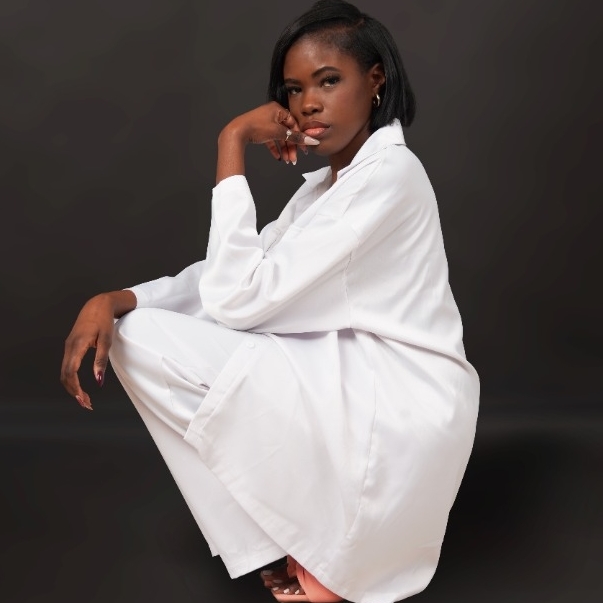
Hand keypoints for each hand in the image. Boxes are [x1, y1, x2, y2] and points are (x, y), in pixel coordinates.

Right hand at [60, 290, 135, 409]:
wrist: (97, 305)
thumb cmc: (104, 321)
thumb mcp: (107, 341)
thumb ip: (101, 361)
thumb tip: (99, 381)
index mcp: (77, 345)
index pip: (71, 371)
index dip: (76, 388)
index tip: (84, 400)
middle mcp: (69, 347)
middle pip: (65, 375)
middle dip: (74, 392)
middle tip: (87, 404)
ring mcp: (68, 347)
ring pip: (64, 372)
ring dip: (72, 387)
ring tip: (85, 399)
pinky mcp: (70, 347)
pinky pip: (67, 366)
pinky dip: (72, 379)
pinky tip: (81, 386)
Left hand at [216, 102, 318, 182]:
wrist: (236, 132)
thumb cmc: (256, 127)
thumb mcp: (278, 132)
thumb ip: (295, 137)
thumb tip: (310, 140)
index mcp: (278, 109)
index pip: (294, 124)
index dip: (300, 137)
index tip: (304, 149)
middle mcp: (272, 114)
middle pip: (287, 132)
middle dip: (291, 147)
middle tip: (294, 159)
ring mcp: (265, 122)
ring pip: (279, 137)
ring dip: (284, 150)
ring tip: (287, 161)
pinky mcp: (259, 131)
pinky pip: (270, 140)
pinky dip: (275, 148)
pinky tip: (278, 157)